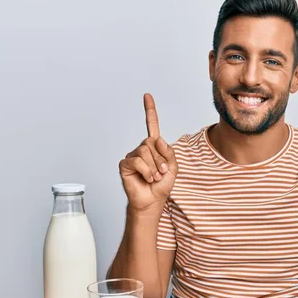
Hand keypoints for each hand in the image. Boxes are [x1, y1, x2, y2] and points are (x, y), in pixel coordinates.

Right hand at [119, 93, 177, 211]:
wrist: (152, 201)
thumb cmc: (161, 186)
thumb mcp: (173, 168)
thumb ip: (169, 152)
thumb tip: (157, 139)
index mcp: (154, 147)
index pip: (151, 126)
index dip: (150, 111)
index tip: (147, 96)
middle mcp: (142, 149)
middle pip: (152, 142)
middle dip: (160, 159)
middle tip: (161, 173)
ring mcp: (132, 156)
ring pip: (145, 151)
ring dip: (154, 166)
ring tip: (154, 177)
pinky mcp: (125, 164)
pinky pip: (137, 160)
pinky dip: (146, 170)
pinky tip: (147, 178)